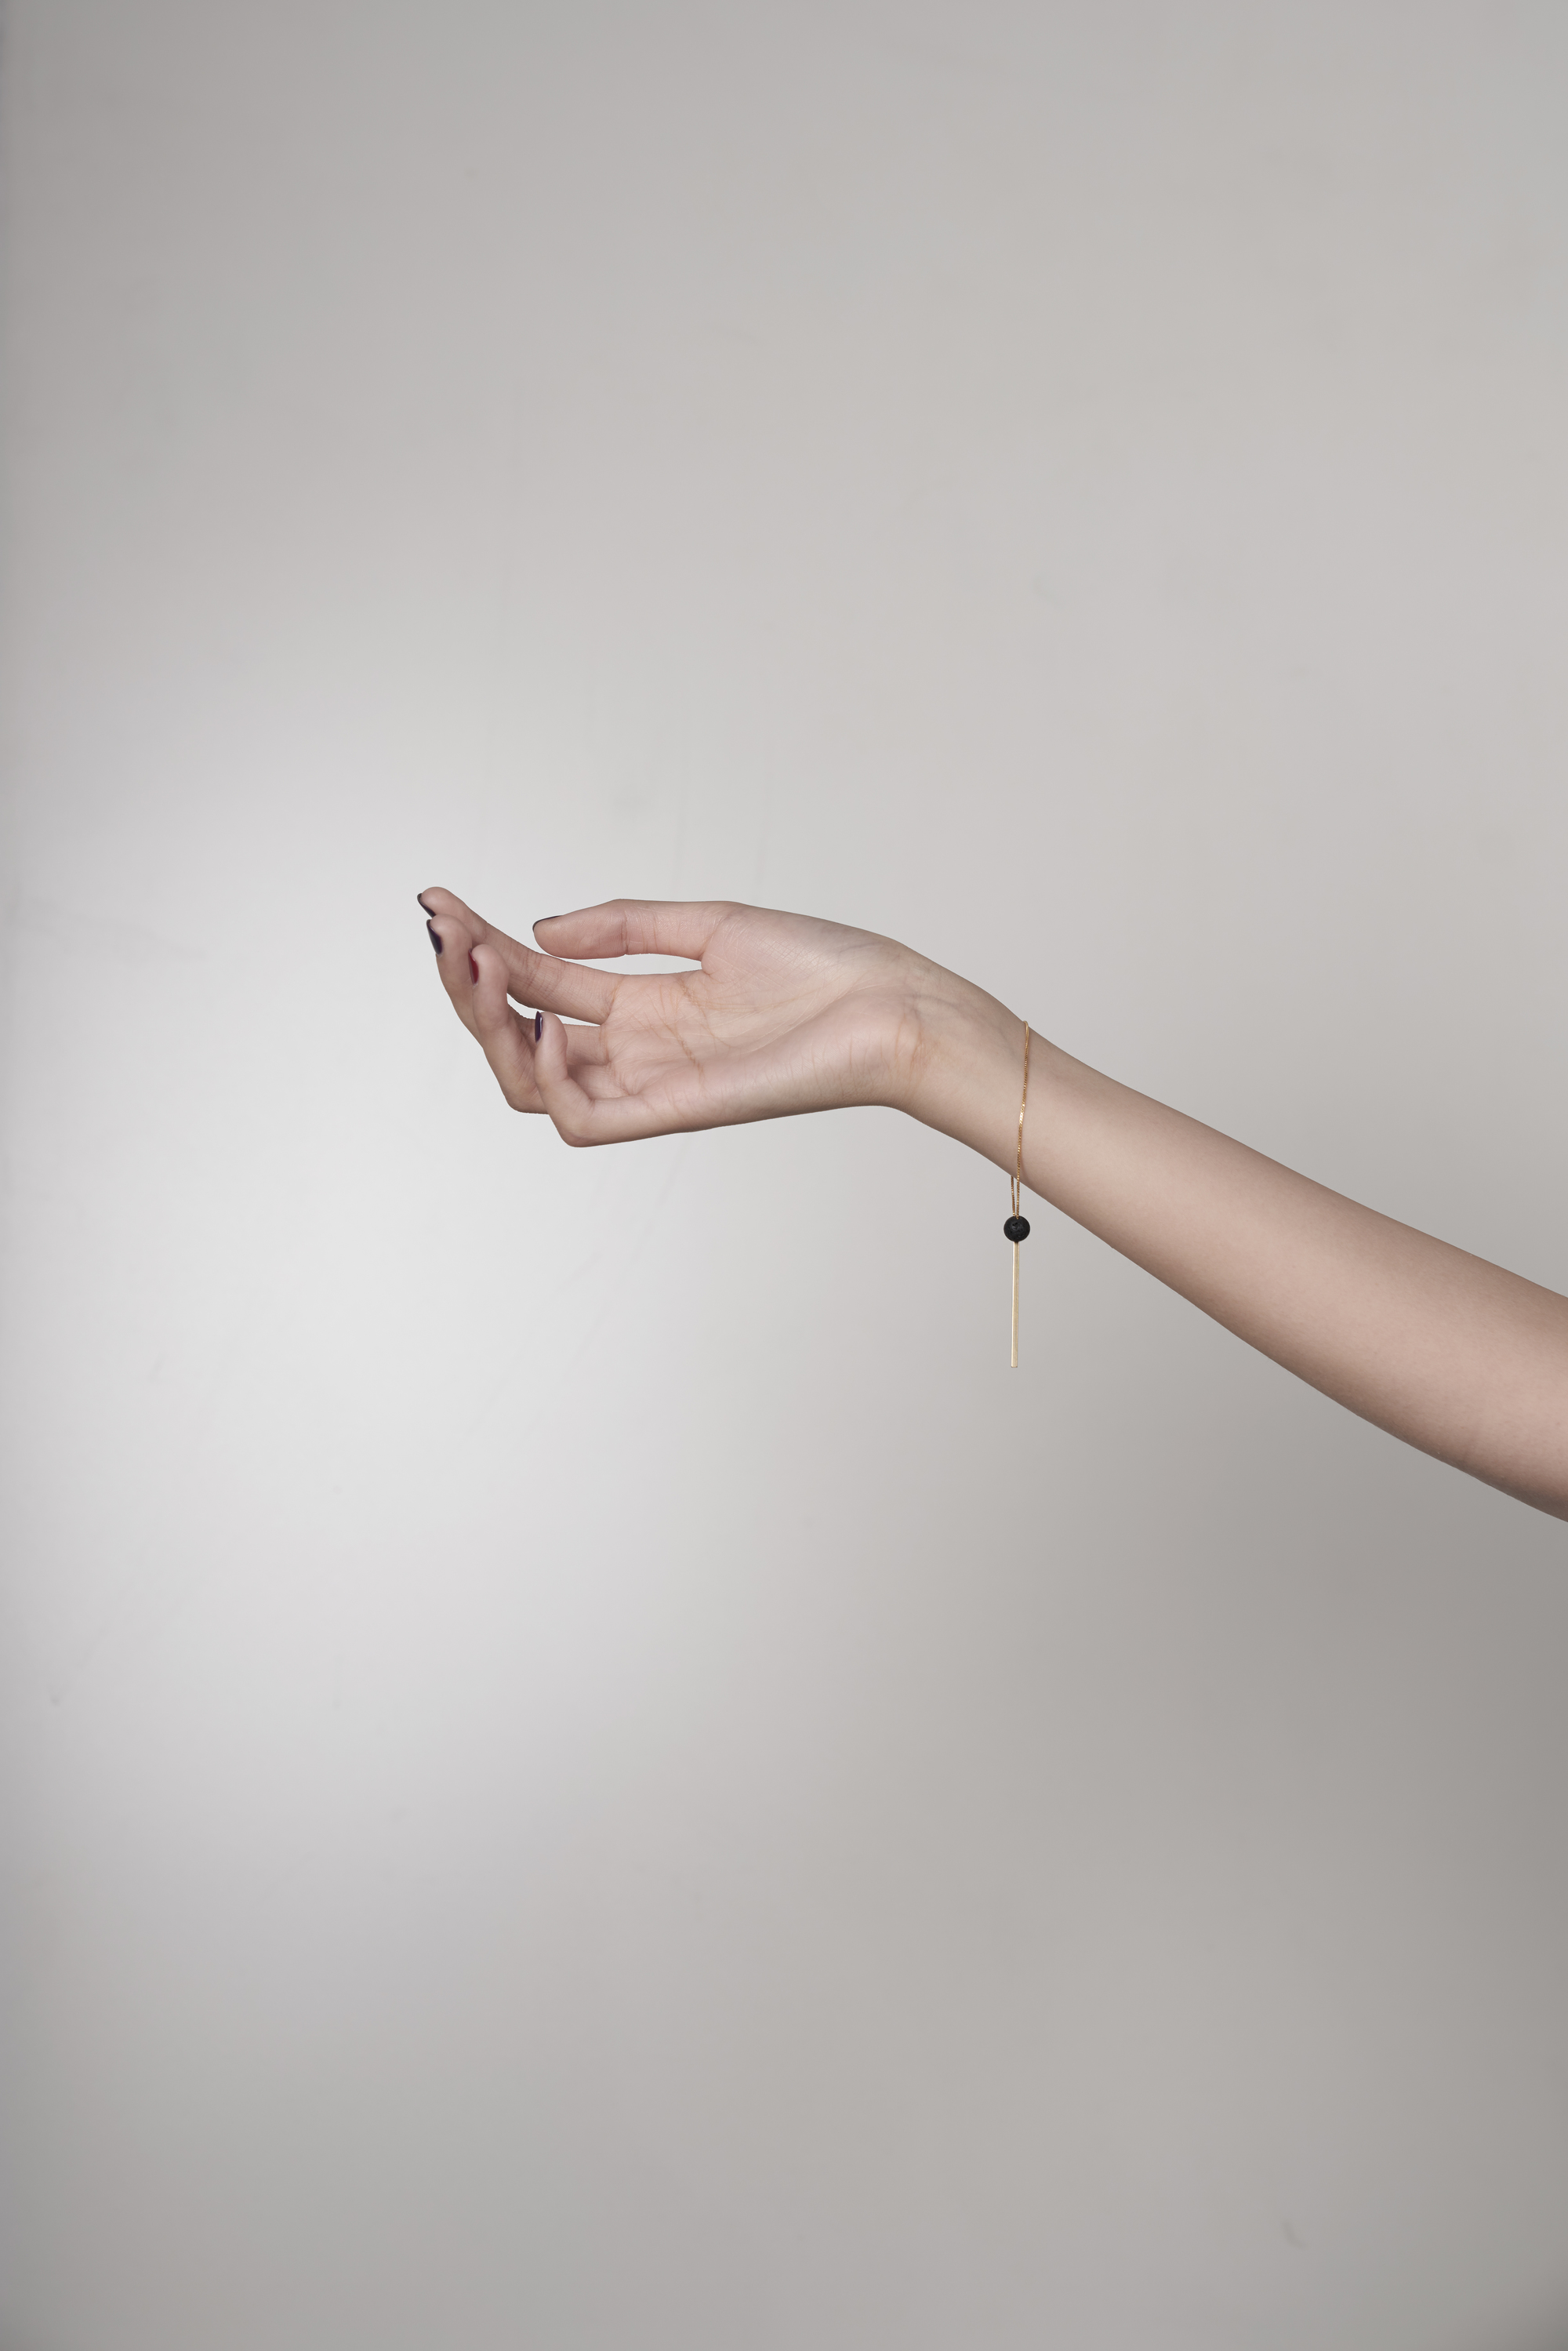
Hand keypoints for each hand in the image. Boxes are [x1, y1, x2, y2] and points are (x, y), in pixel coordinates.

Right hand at [417, 890, 1002, 1146]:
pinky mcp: (678, 1112)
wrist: (895, 1008)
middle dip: (468, 984)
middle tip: (442, 931)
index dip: (481, 946)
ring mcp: (653, 1083)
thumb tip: (538, 931)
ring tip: (480, 965)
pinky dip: (553, 1077)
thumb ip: (623, 928)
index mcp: (644, 1005)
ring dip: (492, 1027)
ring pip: (533, 1082)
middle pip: (517, 1034)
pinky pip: (585, 1120)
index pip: (537, 981)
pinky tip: (550, 1022)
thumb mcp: (709, 926)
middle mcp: (637, 1049)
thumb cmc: (827, 969)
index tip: (437, 903)